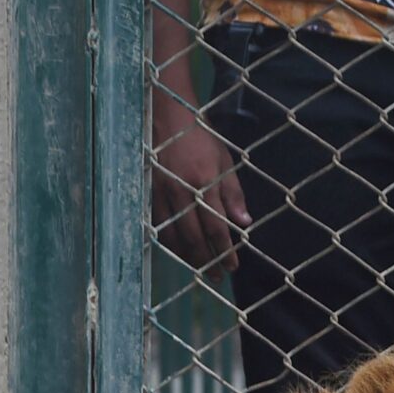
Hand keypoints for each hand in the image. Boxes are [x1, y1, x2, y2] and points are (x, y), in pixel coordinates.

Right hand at [151, 89, 249, 277]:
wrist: (167, 116)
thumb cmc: (200, 138)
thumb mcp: (225, 161)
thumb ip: (233, 194)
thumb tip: (244, 224)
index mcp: (205, 182)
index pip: (217, 228)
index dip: (225, 251)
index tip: (233, 266)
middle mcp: (183, 191)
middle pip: (194, 238)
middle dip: (207, 261)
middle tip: (218, 276)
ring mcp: (163, 193)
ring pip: (174, 236)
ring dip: (187, 257)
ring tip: (200, 269)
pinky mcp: (149, 192)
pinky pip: (159, 226)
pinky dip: (169, 242)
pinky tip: (178, 251)